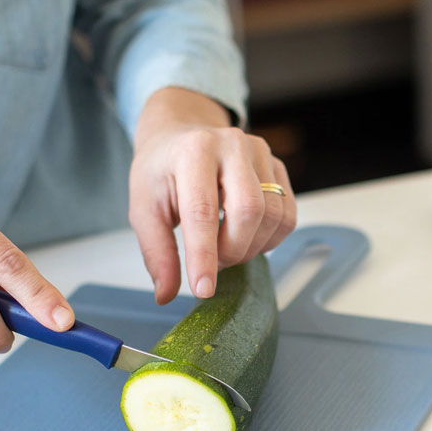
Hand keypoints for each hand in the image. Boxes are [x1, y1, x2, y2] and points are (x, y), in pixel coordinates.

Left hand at [129, 87, 295, 303]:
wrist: (179, 137)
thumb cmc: (161, 172)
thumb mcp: (144, 210)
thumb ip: (157, 253)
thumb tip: (166, 294)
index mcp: (193, 151)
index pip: (203, 211)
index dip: (204, 256)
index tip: (203, 288)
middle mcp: (232, 144)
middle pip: (249, 211)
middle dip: (232, 251)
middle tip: (212, 264)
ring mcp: (260, 153)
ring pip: (273, 216)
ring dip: (251, 248)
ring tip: (225, 249)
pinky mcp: (277, 166)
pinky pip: (287, 215)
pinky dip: (270, 239)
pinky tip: (245, 238)